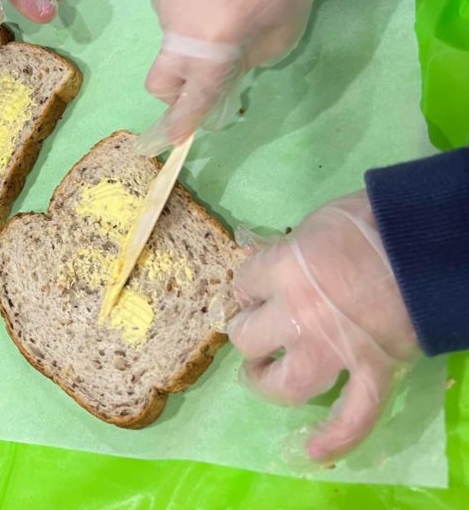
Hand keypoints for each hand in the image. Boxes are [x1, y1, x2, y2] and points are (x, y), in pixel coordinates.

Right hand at [136, 0, 327, 155]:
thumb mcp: (274, 43)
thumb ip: (239, 66)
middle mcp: (179, 33)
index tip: (172, 139)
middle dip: (176, 92)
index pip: (192, 98)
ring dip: (191, 47)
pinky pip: (173, 20)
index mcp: (212, 49)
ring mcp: (166, 10)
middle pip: (160, 82)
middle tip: (202, 82)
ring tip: (224, 22)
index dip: (182, 122)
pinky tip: (214, 1)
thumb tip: (220, 79)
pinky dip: (190, 21)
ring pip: (171, 47)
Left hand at [228, 191, 418, 461]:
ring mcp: (336, 349)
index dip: (246, 286)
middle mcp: (300, 316)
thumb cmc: (371, 220)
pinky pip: (355, 416)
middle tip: (254, 329)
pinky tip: (313, 451)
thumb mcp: (315, 222)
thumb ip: (287, 249)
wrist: (429, 241)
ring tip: (263, 377)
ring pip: (288, 384)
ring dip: (270, 384)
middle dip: (247, 334)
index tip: (254, 287)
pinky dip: (337, 438)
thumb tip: (268, 261)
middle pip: (248, 338)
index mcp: (283, 271)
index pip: (243, 284)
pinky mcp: (374, 370)